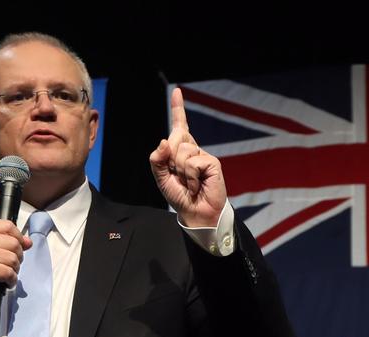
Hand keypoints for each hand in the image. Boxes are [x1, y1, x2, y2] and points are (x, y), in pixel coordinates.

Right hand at [0, 220, 31, 309]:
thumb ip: (6, 241)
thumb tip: (28, 242)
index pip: (8, 226)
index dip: (18, 237)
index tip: (18, 247)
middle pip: (14, 243)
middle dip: (17, 257)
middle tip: (9, 266)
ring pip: (13, 258)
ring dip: (14, 270)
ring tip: (4, 275)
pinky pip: (8, 272)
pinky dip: (10, 280)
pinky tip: (4, 282)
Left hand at [149, 87, 226, 226]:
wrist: (195, 212)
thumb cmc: (179, 195)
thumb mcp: (161, 178)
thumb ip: (157, 160)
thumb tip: (164, 140)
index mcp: (180, 150)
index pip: (179, 126)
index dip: (178, 108)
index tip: (177, 91)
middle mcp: (192, 149)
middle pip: (174, 139)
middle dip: (170, 159)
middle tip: (178, 177)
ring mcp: (203, 155)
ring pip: (182, 151)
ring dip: (180, 171)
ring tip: (188, 183)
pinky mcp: (212, 162)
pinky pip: (193, 162)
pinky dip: (190, 176)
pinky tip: (196, 185)